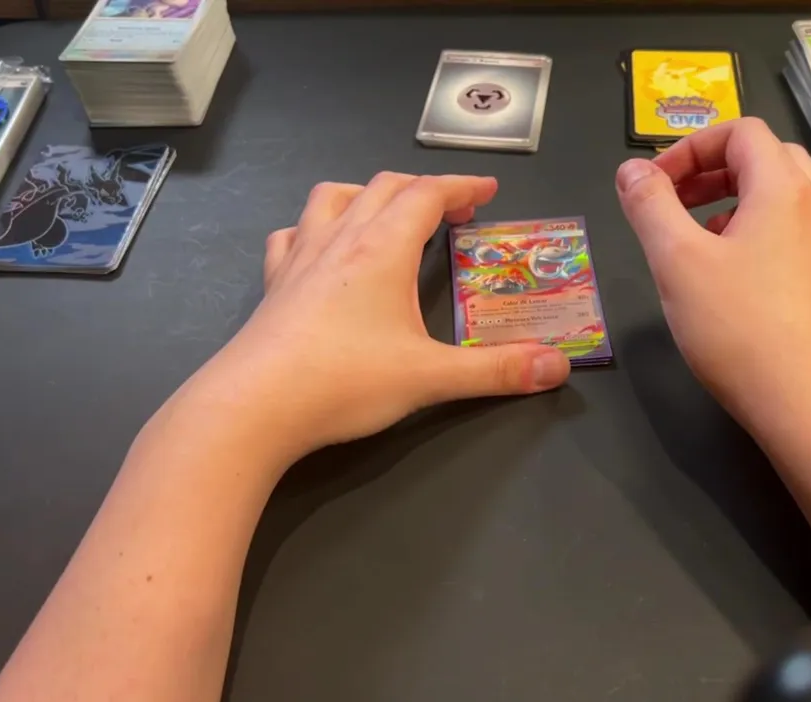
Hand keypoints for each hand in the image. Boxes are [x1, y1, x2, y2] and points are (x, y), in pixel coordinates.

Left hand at [197, 173, 570, 464]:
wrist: (253, 406)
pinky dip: (314, 229)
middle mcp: (340, 240)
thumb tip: (557, 367)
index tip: (487, 191)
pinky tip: (320, 251)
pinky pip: (292, 236)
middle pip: (383, 187)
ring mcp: (299, 258)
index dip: (461, 186)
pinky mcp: (272, 285)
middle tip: (452, 210)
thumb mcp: (431, 378)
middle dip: (423, 189)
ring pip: (332, 198)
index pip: (427, 194)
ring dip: (365, 194)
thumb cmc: (345, 382)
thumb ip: (497, 371)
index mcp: (383, 248)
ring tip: (386, 215)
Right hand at [613, 118, 810, 432]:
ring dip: (737, 204)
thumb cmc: (740, 330)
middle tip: (673, 205)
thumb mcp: (677, 263)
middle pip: (768, 158)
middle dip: (714, 172)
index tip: (654, 186)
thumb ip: (649, 206)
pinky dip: (763, 235)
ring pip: (786, 198)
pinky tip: (737, 283)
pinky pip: (800, 234)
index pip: (741, 131)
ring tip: (699, 244)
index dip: (690, 147)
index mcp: (785, 187)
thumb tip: (632, 170)